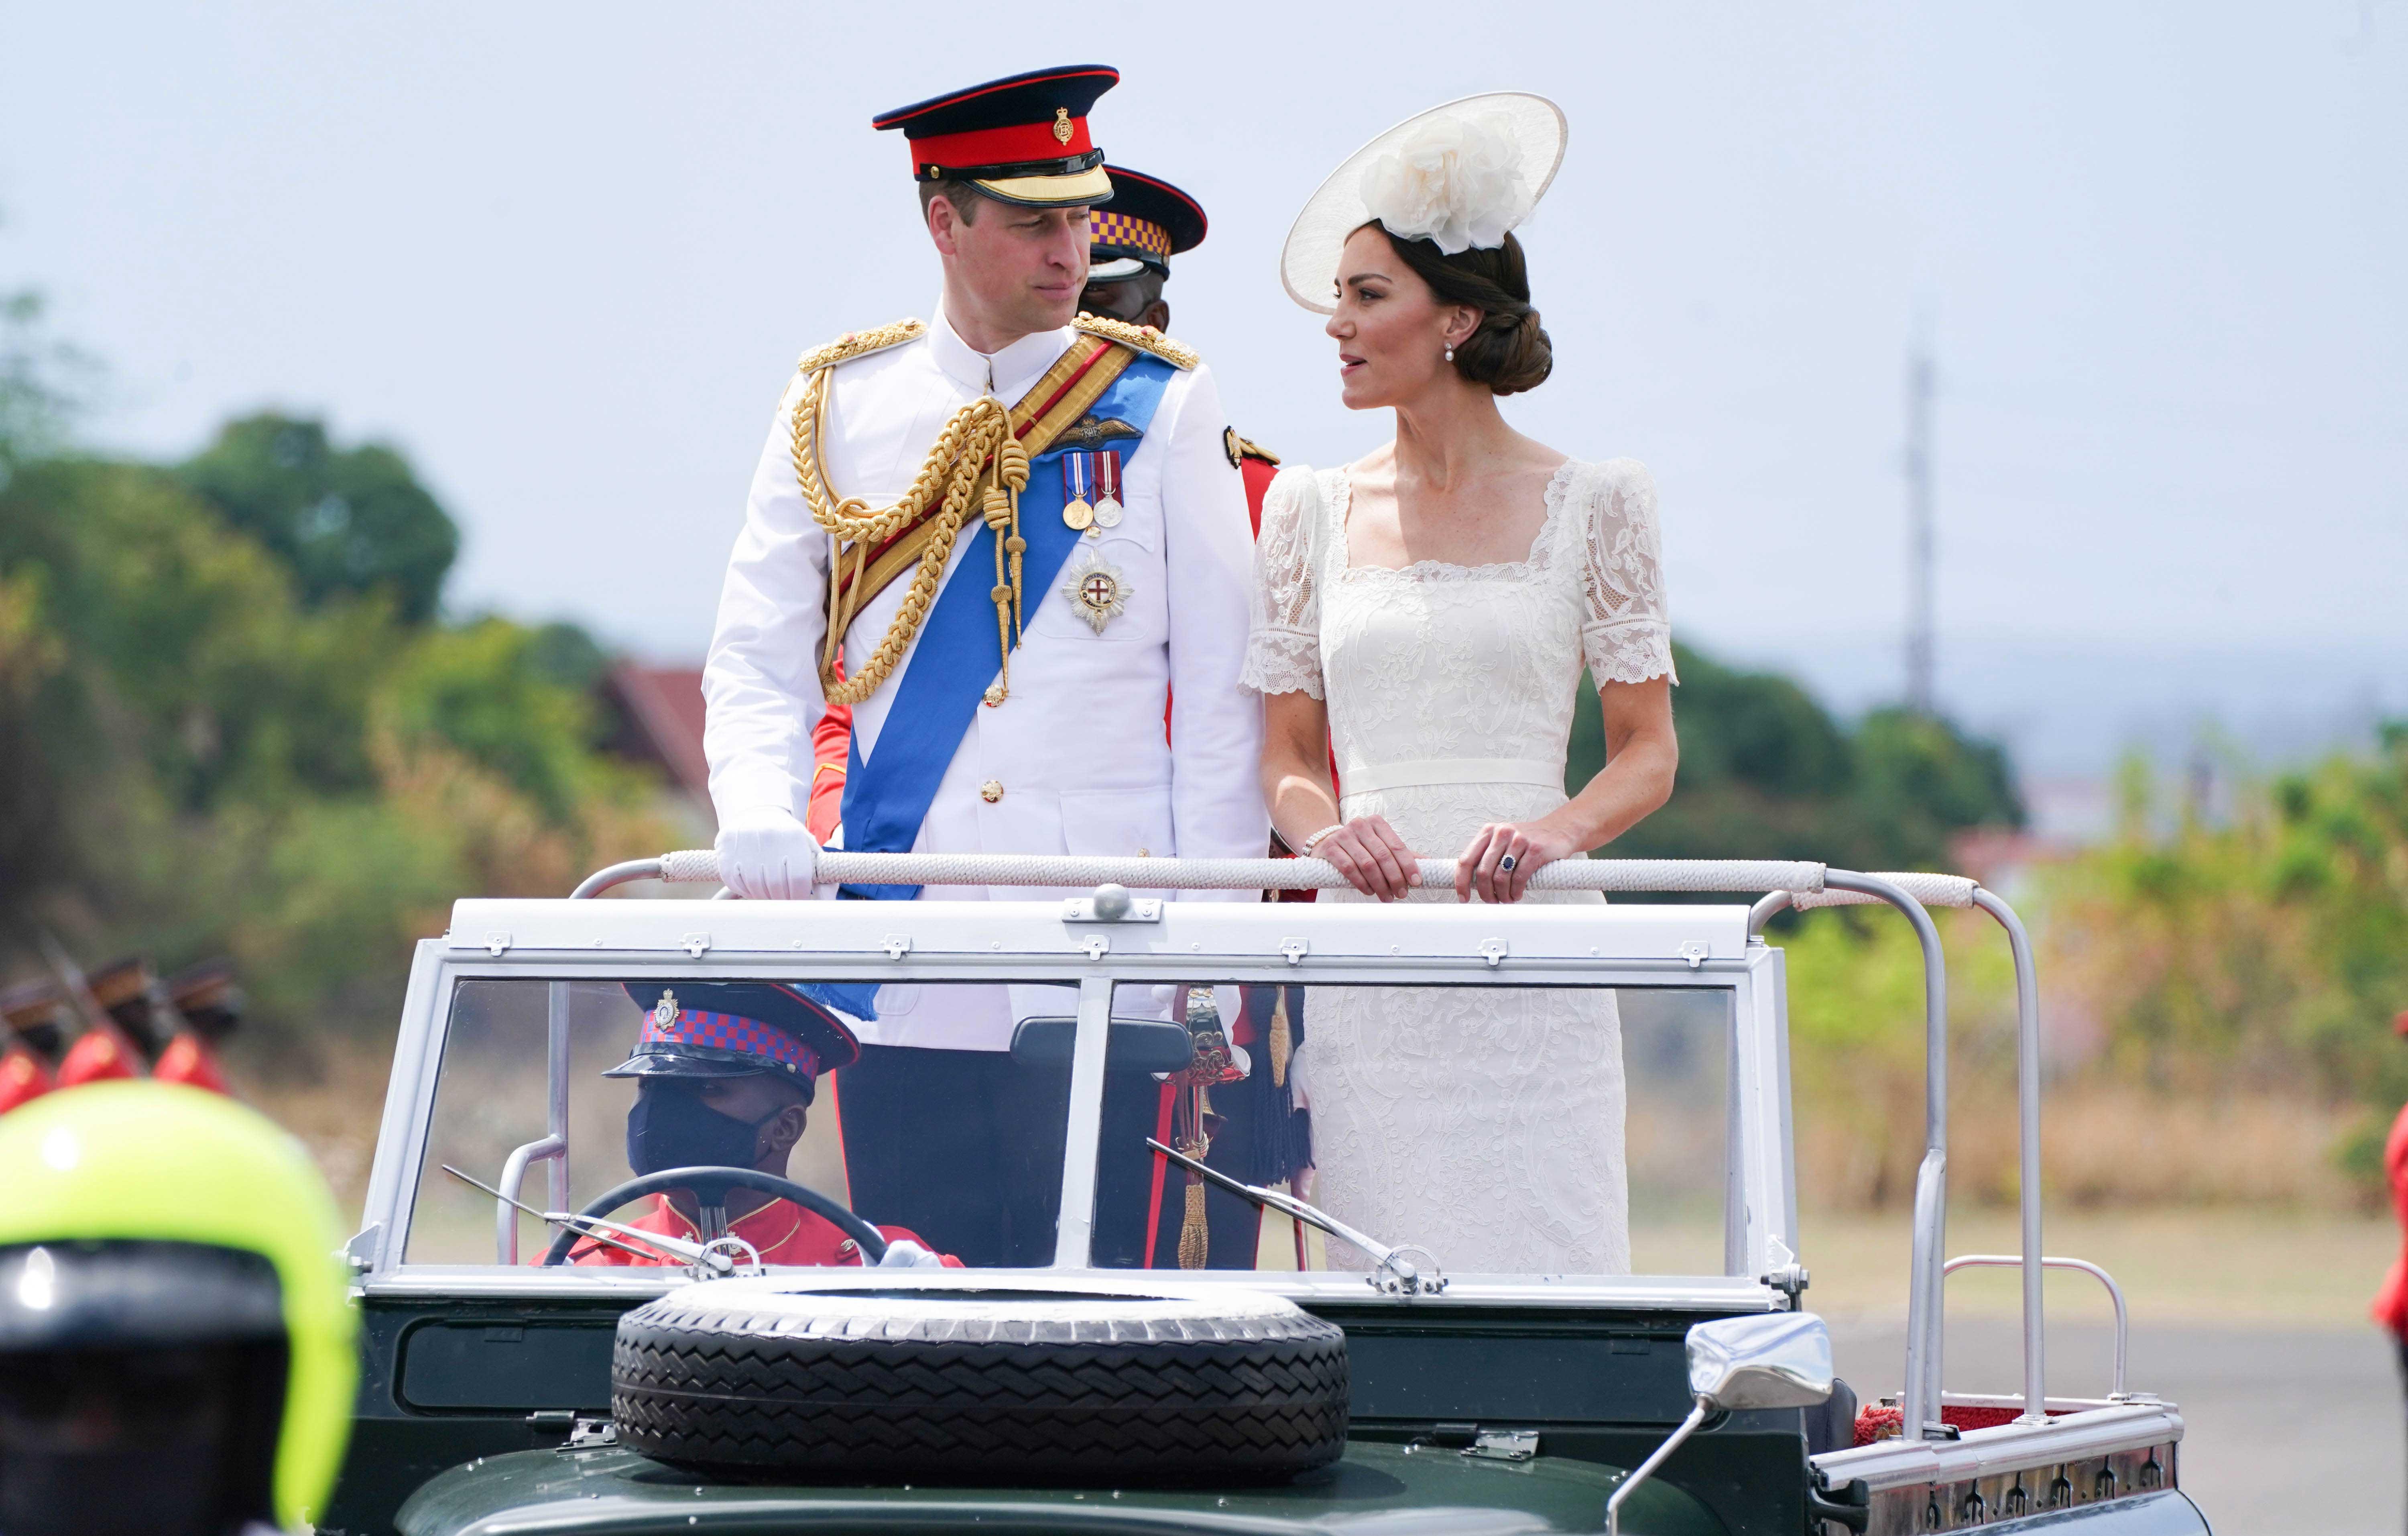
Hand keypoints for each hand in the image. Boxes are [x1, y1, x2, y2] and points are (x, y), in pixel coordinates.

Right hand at [713, 807, 818, 899]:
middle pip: (776, 886)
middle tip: (783, 898)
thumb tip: (828, 901)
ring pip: (755, 887)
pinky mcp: (726, 849)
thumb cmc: (787, 838)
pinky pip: (735, 882)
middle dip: (782, 899)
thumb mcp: (808, 849)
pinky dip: (744, 890)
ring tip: (768, 891)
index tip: (798, 900)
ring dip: (763, 896)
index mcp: (794, 837)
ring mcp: (745, 843)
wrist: (756, 814)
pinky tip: (752, 884)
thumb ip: (822, 875)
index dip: (800, 896)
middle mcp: (769, 837)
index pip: (799, 879)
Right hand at [1307, 815, 1417, 901]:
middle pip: (1383, 856)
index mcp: (1376, 823)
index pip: (1397, 845)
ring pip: (1367, 864)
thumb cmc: (1359, 847)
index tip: (1416, 882)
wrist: (1326, 842)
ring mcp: (1343, 835)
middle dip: (1395, 878)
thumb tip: (1428, 863)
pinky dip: (1361, 883)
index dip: (1408, 865)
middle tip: (1401, 894)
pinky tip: (1369, 891)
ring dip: (1380, 884)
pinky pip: (1349, 868)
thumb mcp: (1380, 846)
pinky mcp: (1330, 848)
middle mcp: (1360, 825)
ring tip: (1387, 897)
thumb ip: (1401, 853)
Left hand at [1456, 820, 1578, 904]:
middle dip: (1485, 893)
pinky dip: (1515, 892)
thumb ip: (1487, 856)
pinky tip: (1517, 895)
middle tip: (1492, 902)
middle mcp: (1501, 833)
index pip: (1466, 859)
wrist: (1559, 831)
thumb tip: (1470, 883)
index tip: (1463, 897)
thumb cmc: (1528, 841)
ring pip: (1500, 877)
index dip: (1462, 882)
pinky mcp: (1535, 850)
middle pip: (1483, 872)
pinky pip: (1519, 878)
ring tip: (1506, 899)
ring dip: (1502, 895)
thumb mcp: (1503, 842)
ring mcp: (1519, 840)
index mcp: (1488, 831)